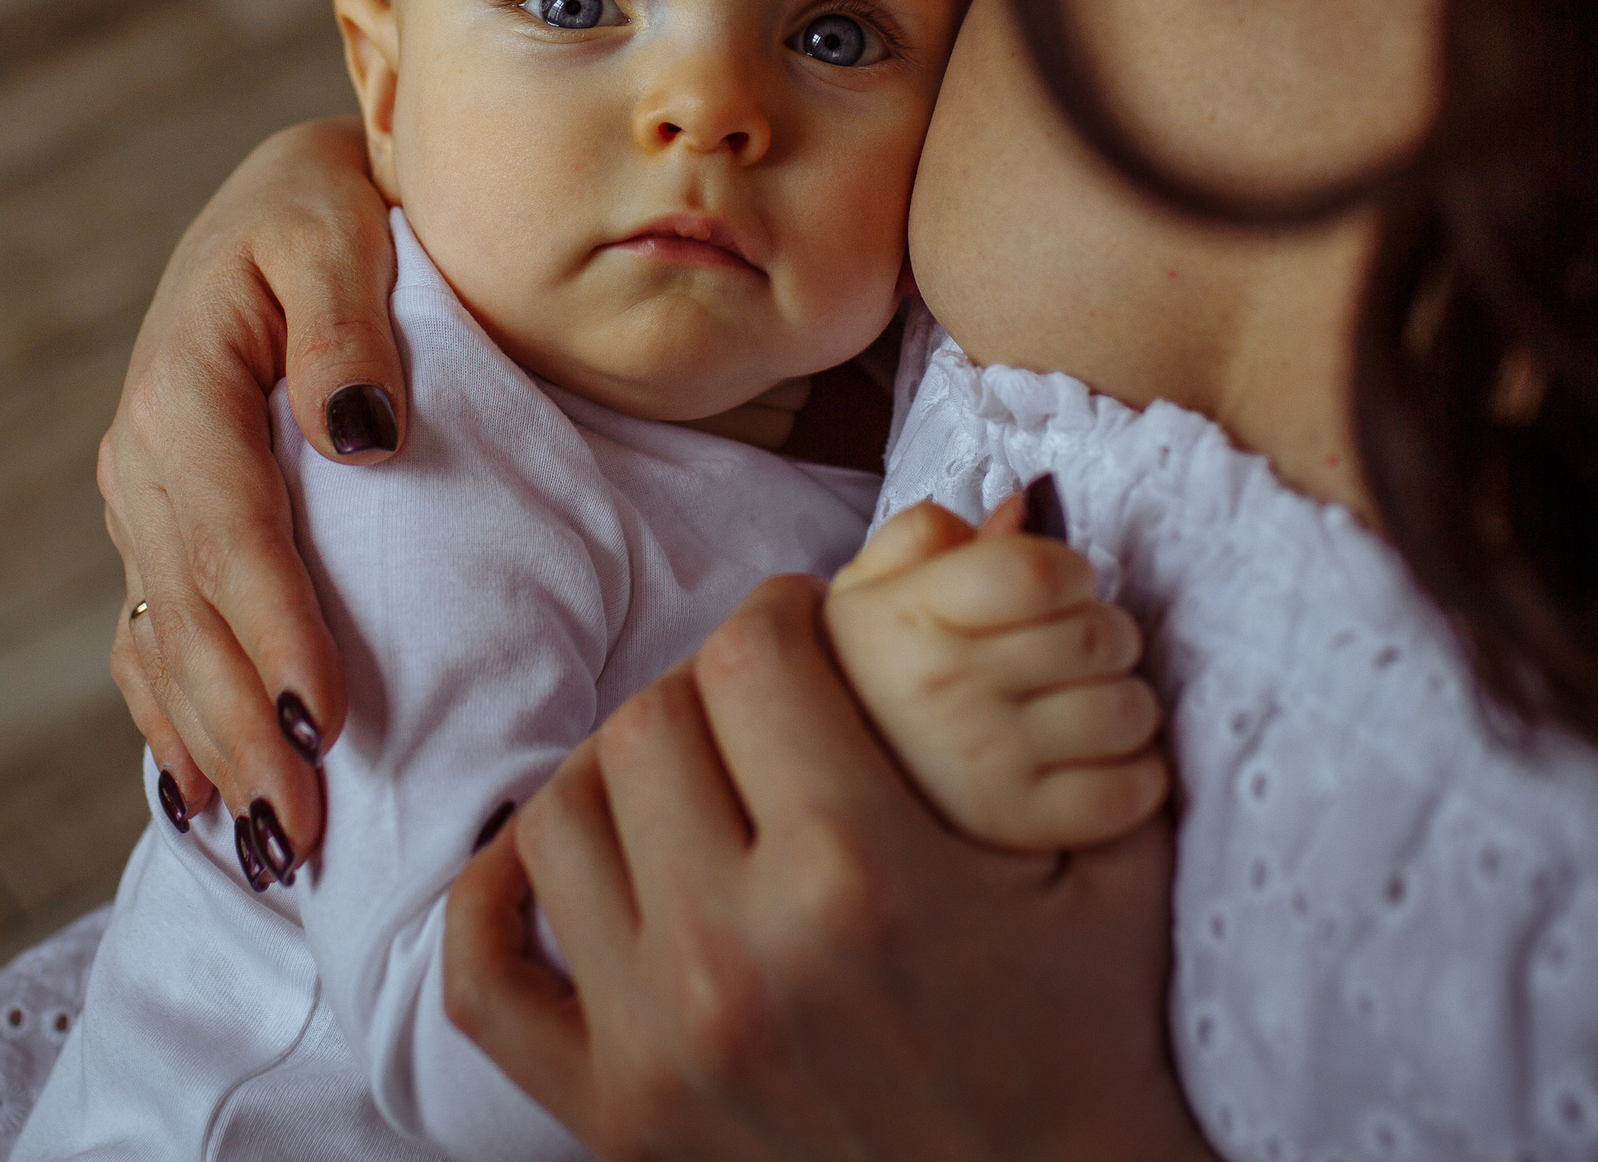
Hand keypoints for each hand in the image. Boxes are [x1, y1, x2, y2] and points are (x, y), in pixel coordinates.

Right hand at [102, 116, 400, 857]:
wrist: (294, 193)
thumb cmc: (332, 203)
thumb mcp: (337, 225)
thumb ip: (344, 325)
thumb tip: (360, 435)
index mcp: (181, 387)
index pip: (230, 533)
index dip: (274, 632)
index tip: (325, 720)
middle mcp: (143, 456)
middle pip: (192, 616)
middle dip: (246, 730)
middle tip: (308, 832)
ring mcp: (143, 500)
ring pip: (168, 643)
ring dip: (214, 747)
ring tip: (274, 847)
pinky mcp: (160, 524)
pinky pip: (152, 635)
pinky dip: (174, 718)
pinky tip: (204, 793)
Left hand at [444, 564, 1213, 1161]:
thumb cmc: (1093, 1041)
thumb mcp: (1112, 863)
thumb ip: (1067, 687)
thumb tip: (1022, 498)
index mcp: (861, 873)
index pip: (752, 657)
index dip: (781, 614)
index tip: (809, 628)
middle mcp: (738, 954)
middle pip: (649, 721)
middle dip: (706, 685)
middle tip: (757, 700)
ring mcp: (660, 1045)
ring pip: (558, 820)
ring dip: (614, 775)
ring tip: (684, 776)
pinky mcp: (615, 1119)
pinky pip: (486, 982)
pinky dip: (496, 906)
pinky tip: (553, 861)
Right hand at [824, 496, 1167, 850]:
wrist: (822, 790)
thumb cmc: (868, 676)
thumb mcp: (867, 588)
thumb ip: (931, 534)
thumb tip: (1025, 507)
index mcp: (907, 612)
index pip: (1038, 572)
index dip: (1072, 572)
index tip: (1062, 587)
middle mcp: (943, 687)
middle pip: (1100, 637)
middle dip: (1107, 634)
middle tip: (1076, 651)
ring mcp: (984, 764)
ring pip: (1127, 711)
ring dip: (1124, 702)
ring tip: (1086, 706)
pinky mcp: (1022, 829)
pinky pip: (1130, 792)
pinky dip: (1137, 775)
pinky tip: (1099, 763)